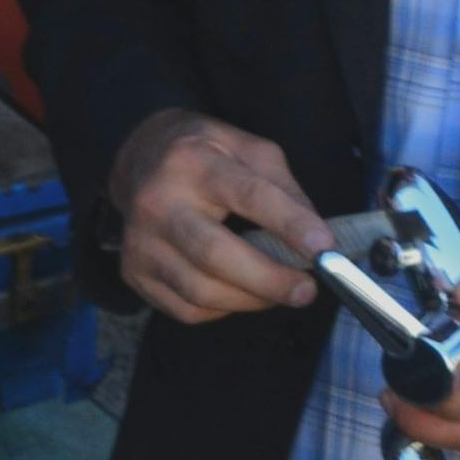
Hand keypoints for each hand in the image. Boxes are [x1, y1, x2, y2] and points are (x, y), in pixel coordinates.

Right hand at [109, 111, 328, 323]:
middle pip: (215, 254)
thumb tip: (316, 241)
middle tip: (308, 290)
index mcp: (193, 162)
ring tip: (281, 292)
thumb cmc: (207, 156)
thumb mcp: (249, 150)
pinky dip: (224, 309)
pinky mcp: (135, 272)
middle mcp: (158, 202)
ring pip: (201, 290)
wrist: (140, 159)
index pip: (248, 195)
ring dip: (252, 300)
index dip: (290, 225)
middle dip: (270, 279)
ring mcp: (141, 241)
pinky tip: (241, 293)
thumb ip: (284, 189)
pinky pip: (186, 309)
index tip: (325, 249)